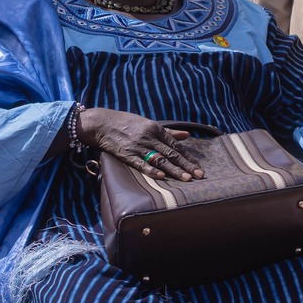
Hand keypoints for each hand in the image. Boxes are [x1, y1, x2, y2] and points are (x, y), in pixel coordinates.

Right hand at [77, 108, 204, 181]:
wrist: (103, 123)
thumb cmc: (128, 124)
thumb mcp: (149, 124)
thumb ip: (169, 132)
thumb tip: (187, 135)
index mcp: (156, 129)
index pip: (176, 146)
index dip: (188, 157)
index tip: (199, 167)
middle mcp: (149, 138)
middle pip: (171, 154)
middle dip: (186, 166)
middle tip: (199, 176)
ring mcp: (138, 146)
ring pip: (159, 160)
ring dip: (174, 170)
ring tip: (186, 179)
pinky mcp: (126, 154)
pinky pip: (140, 163)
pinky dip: (151, 170)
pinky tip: (161, 176)